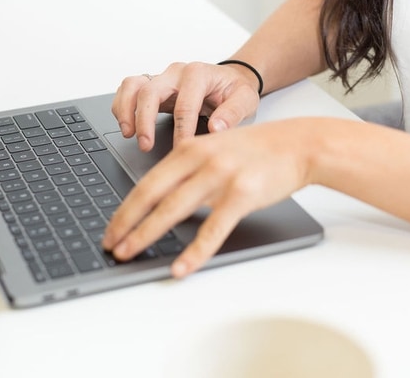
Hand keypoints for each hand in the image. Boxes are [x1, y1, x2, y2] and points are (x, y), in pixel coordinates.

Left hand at [101, 118, 314, 277]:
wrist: (299, 144)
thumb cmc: (257, 151)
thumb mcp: (215, 149)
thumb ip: (187, 170)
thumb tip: (160, 202)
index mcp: (189, 148)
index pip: (146, 182)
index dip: (124, 208)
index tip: (111, 228)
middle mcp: (200, 159)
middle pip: (151, 194)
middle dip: (125, 223)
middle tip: (110, 245)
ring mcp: (220, 175)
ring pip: (173, 210)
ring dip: (146, 234)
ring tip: (129, 253)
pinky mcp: (242, 194)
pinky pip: (212, 228)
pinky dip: (194, 251)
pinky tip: (181, 266)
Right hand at [111, 61, 260, 150]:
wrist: (229, 81)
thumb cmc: (235, 90)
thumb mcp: (245, 100)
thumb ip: (232, 113)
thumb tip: (216, 128)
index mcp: (198, 74)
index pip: (184, 104)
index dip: (181, 129)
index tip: (181, 149)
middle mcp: (176, 72)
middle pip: (150, 91)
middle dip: (145, 121)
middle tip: (145, 145)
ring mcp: (161, 77)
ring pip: (133, 85)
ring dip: (126, 110)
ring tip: (129, 134)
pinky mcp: (152, 85)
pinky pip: (128, 89)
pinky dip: (122, 105)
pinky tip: (126, 125)